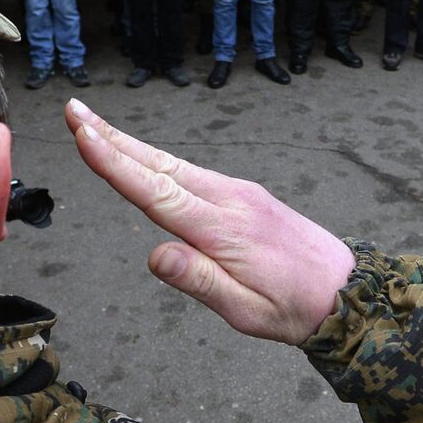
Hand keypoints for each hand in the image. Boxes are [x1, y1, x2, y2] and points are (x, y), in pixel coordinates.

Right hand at [65, 99, 353, 344]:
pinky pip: (192, 173)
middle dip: (112, 137)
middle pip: (159, 164)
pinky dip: (158, 161)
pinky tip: (142, 157)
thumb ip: (199, 281)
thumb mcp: (245, 312)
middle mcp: (230, 199)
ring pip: (174, 165)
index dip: (114, 163)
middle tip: (73, 110)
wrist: (349, 292)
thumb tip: (154, 255)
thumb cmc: (296, 308)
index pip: (156, 192)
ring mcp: (239, 193)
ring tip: (94, 126)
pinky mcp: (246, 196)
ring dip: (132, 145)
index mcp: (223, 229)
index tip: (83, 135)